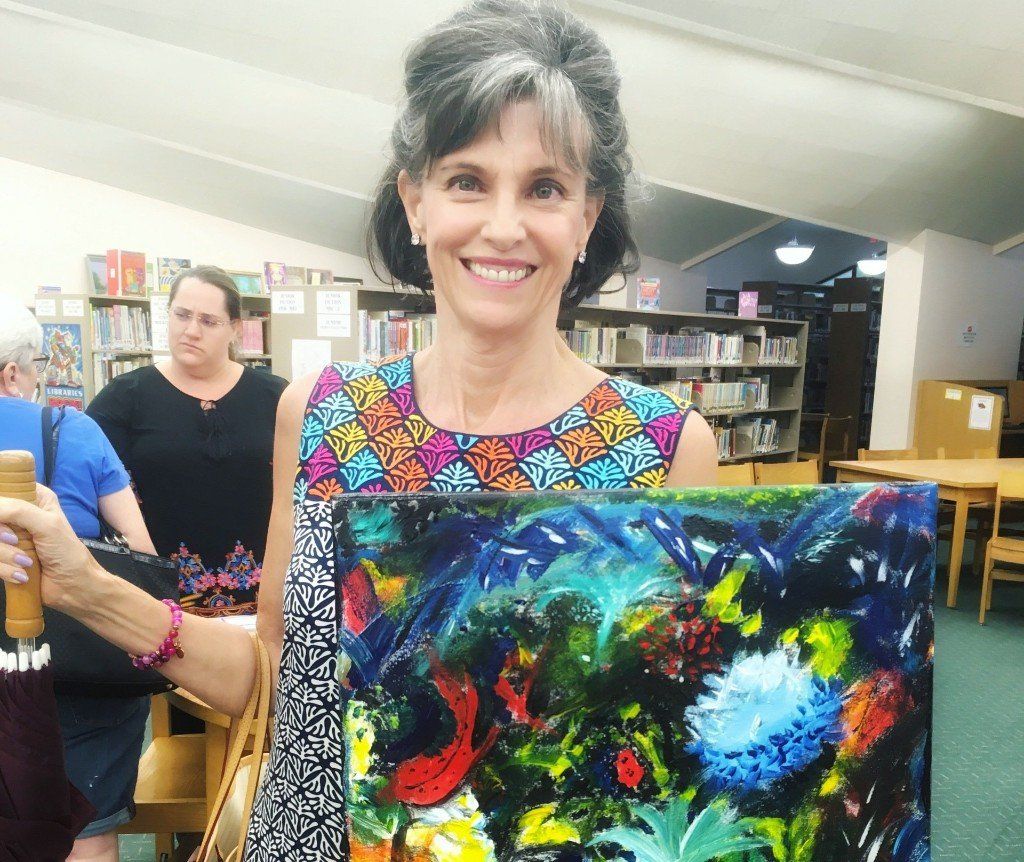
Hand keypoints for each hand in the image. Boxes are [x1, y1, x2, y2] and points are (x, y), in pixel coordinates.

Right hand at [0, 484, 97, 612]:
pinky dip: (5, 570)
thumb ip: (19, 510)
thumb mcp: (47, 525)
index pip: (5, 492)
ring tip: (26, 562)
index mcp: (34, 498)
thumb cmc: (67, 552)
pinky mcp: (5, 559)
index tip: (5, 519)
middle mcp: (19, 514)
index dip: (1, 507)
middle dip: (1, 537)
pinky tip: (22, 575)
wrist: (73, 586)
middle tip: (15, 542)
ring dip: (5, 556)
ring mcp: (10, 538)